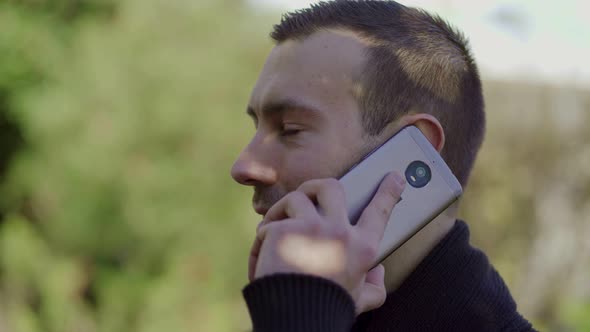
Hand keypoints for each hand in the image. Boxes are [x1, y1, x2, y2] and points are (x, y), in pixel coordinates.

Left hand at [248, 172, 405, 314]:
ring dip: (281, 211)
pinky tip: (262, 258)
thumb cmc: (326, 308)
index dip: (388, 192)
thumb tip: (379, 272)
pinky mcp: (283, 231)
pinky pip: (269, 224)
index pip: (380, 212)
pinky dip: (262, 239)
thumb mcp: (357, 300)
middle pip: (331, 187)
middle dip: (315, 187)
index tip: (394, 177)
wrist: (295, 318)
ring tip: (273, 229)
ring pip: (296, 198)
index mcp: (362, 247)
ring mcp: (311, 228)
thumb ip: (373, 287)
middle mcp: (340, 232)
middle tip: (306, 197)